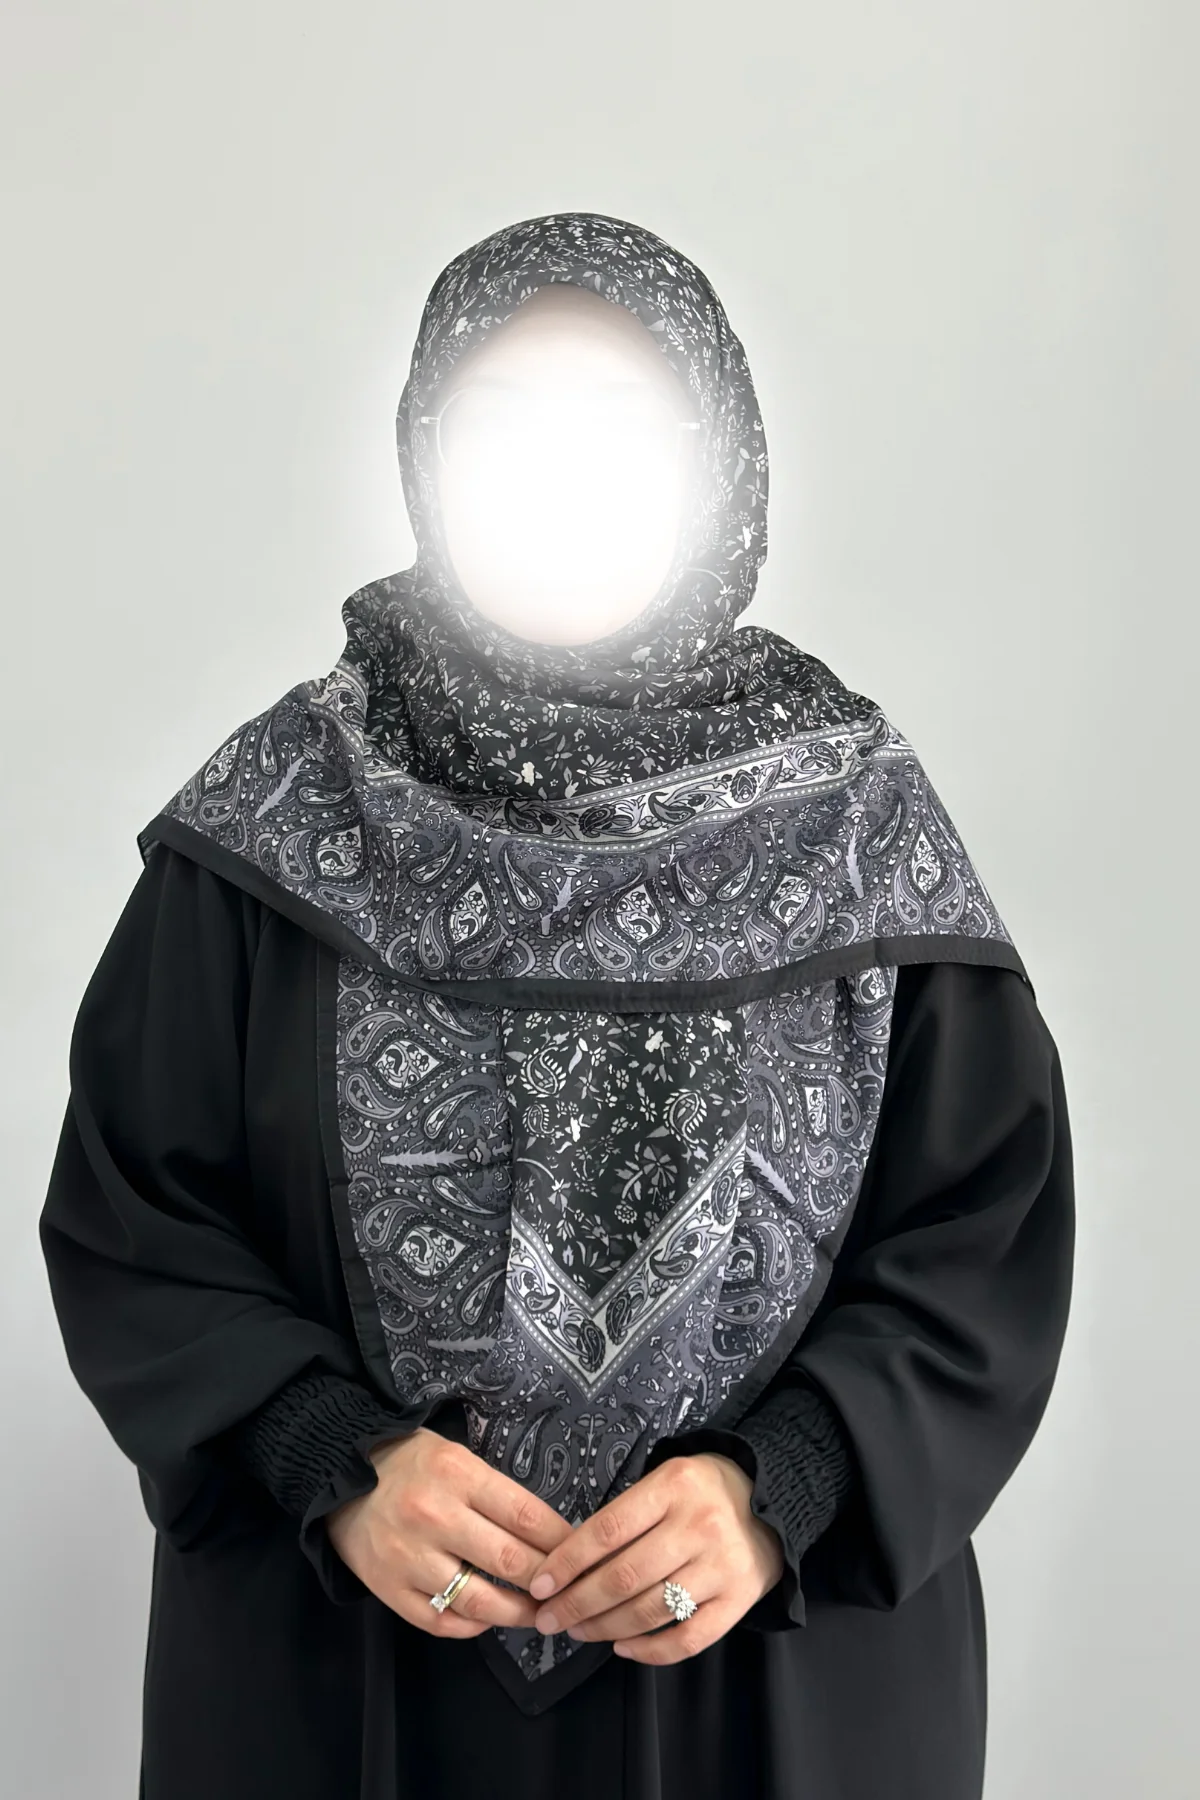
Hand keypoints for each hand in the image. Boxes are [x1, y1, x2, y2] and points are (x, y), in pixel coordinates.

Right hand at [325, 1426, 573, 1637]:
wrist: (339, 1474)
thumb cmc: (410, 1462)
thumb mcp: (457, 1457)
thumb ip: (496, 1492)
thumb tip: (550, 1534)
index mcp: (458, 1474)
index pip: (525, 1514)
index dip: (561, 1540)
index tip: (581, 1554)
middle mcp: (435, 1516)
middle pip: (509, 1560)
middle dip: (548, 1581)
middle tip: (569, 1591)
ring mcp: (409, 1557)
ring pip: (479, 1600)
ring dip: (518, 1613)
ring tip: (538, 1614)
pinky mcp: (388, 1589)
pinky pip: (441, 1621)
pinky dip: (472, 1626)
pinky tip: (489, 1619)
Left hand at [526, 1452, 784, 1663]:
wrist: (772, 1498)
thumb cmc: (701, 1491)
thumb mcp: (664, 1480)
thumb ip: (625, 1516)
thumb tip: (569, 1565)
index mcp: (673, 1487)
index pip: (608, 1530)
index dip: (568, 1562)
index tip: (540, 1584)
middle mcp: (699, 1526)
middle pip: (625, 1576)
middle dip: (578, 1602)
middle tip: (549, 1618)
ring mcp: (722, 1566)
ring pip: (651, 1610)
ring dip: (605, 1626)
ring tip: (578, 1630)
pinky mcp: (740, 1600)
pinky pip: (689, 1638)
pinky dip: (651, 1651)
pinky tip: (623, 1647)